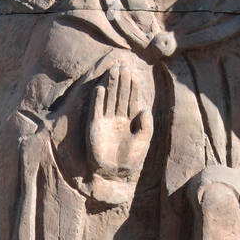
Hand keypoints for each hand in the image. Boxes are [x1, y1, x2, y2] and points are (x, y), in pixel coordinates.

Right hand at [87, 62, 153, 182]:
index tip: (135, 74)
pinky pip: (96, 110)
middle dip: (122, 81)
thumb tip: (145, 108)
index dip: (132, 87)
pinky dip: (98, 100)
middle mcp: (117, 118)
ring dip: (111, 85)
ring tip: (113, 71)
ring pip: (109, 99)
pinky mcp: (94, 127)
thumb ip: (145, 125)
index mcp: (130, 121)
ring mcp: (105, 122)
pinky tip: (101, 89)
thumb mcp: (142, 141)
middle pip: (120, 95)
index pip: (131, 99)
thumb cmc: (131, 158)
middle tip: (123, 65)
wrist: (114, 173)